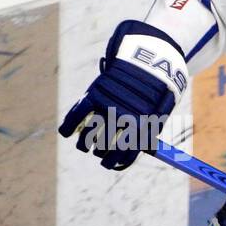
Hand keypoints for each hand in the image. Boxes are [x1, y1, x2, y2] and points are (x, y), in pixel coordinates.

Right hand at [59, 20, 187, 170]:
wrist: (150, 60)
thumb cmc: (156, 91)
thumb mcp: (159, 114)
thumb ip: (146, 135)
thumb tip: (136, 155)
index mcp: (142, 126)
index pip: (126, 153)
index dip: (117, 162)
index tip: (110, 165)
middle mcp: (124, 117)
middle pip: (106, 146)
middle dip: (101, 154)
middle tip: (100, 154)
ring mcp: (108, 105)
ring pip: (90, 134)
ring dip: (85, 144)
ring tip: (85, 147)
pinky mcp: (95, 93)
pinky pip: (78, 113)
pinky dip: (69, 125)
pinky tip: (66, 133)